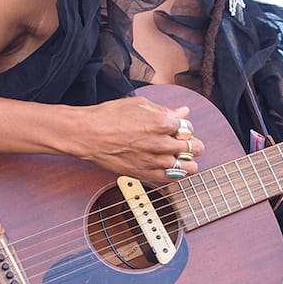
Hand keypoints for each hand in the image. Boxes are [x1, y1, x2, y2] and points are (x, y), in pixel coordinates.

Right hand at [70, 96, 203, 183]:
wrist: (88, 134)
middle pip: (194, 147)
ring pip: (188, 167)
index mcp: (162, 122)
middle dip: (193, 144)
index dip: (186, 127)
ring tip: (182, 158)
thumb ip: (165, 110)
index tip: (180, 128)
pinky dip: (176, 174)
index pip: (189, 127)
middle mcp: (162, 143)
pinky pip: (172, 179)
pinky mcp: (145, 174)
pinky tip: (171, 168)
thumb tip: (183, 111)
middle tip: (188, 143)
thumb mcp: (140, 104)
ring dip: (188, 162)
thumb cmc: (109, 116)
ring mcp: (155, 161)